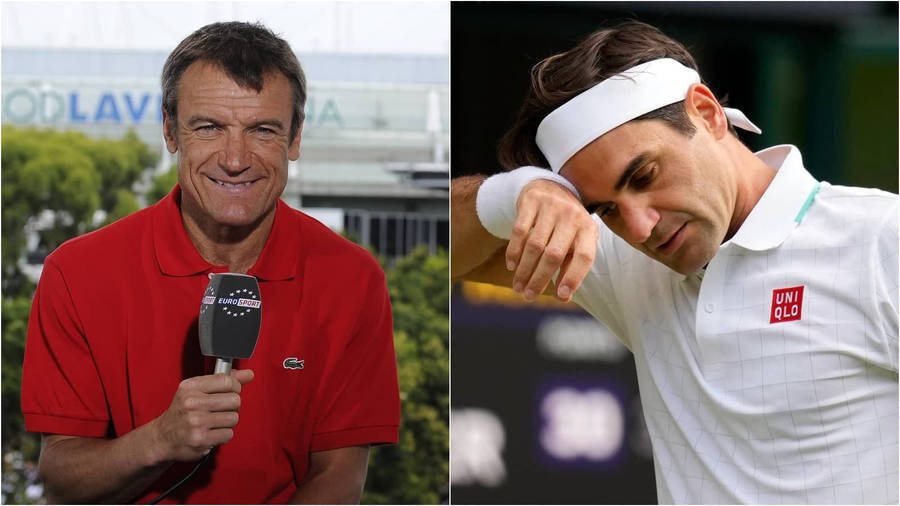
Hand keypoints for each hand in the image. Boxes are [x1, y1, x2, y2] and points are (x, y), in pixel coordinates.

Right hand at [150, 369, 253, 462]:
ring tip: (215, 422)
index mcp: (190, 387)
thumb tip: (248, 374)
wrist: (163, 437)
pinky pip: (228, 434)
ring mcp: (196, 422)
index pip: (227, 381)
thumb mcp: (196, 390)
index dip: (235, 387)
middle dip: (232, 406)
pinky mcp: (200, 439)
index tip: (231, 391)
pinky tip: (212, 432)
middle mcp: (192, 403)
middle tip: (221, 409)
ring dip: (228, 421)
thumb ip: (223, 380)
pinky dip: (223, 434)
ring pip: (234, 418)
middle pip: (235, 400)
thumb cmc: (182, 412)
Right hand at [506, 179, 597, 301]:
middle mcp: (572, 215)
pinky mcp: (531, 201)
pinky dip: (514, 252)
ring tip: (518, 287)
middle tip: (529, 296)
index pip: (584, 256)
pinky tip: (512, 266)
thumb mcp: (576, 240)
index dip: (573, 277)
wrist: (550, 186)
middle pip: (554, 254)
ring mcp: (551, 206)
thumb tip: (563, 297)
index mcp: (588, 228)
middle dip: (539, 279)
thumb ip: (571, 266)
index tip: (561, 296)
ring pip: (535, 245)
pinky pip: (519, 231)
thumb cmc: (566, 224)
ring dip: (524, 270)